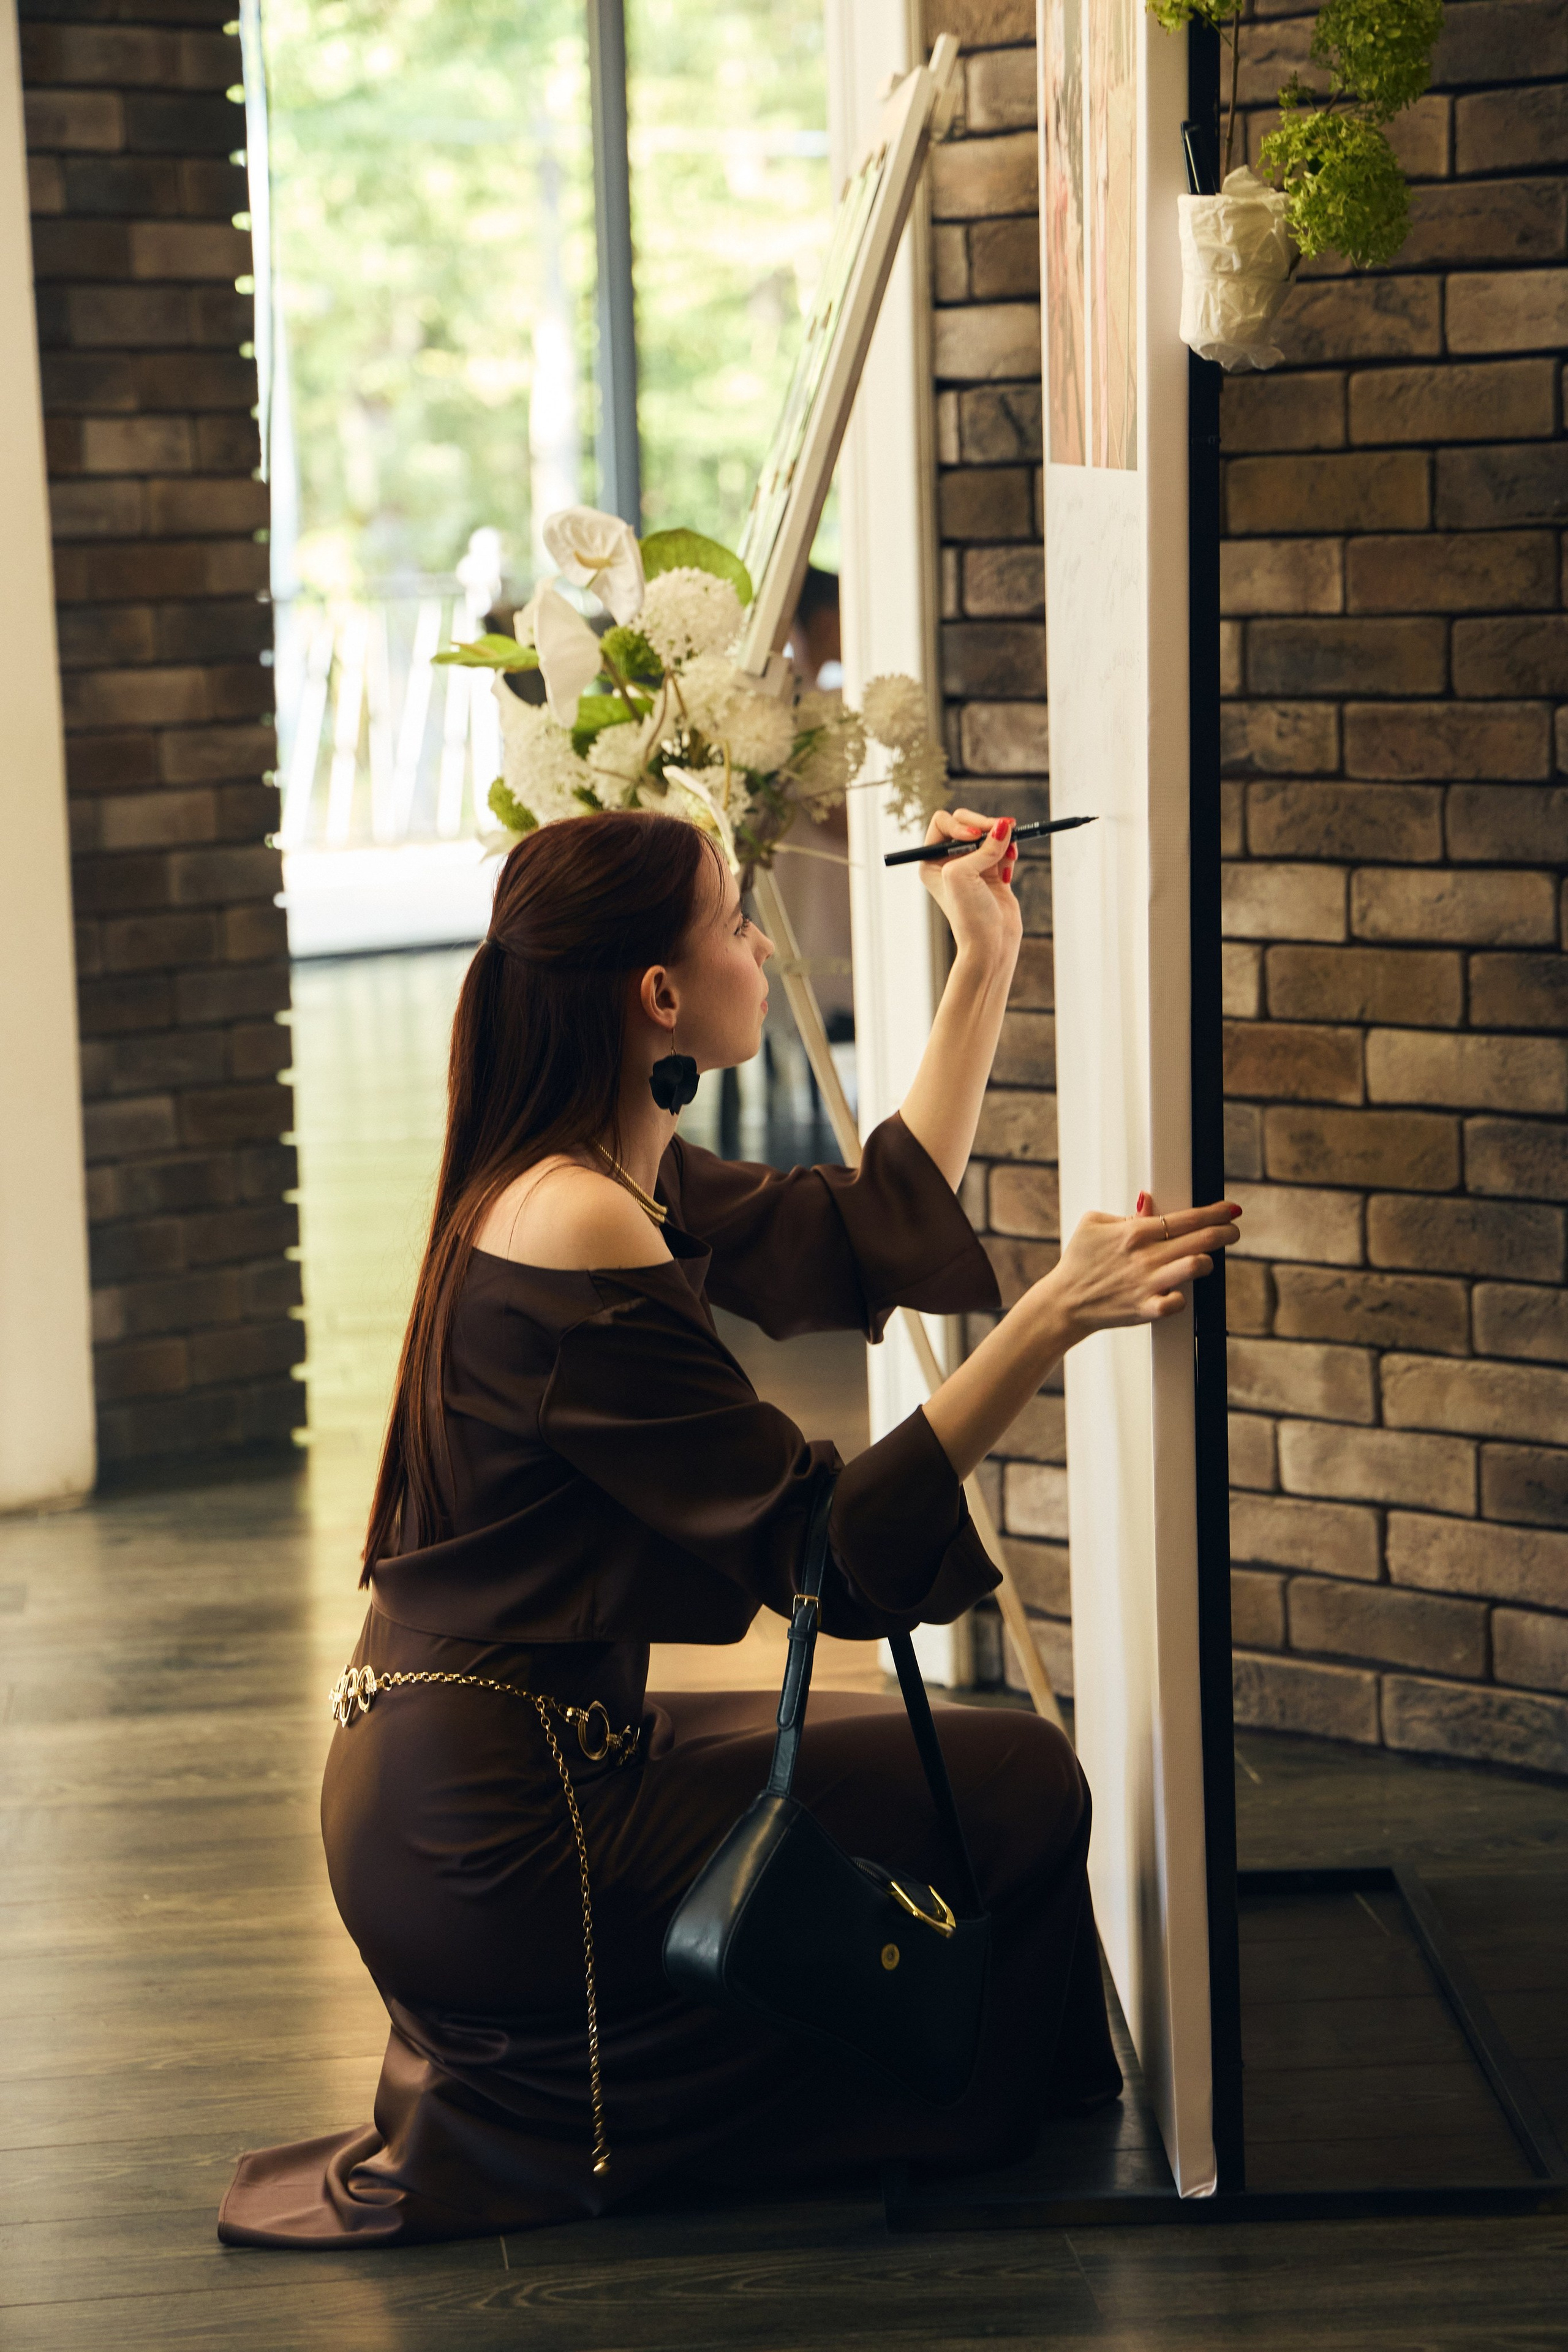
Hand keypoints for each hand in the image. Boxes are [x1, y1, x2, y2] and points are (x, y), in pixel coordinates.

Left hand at [919, 808, 1022, 974]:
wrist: (991, 944)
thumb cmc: (968, 914)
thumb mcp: (962, 875)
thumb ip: (981, 847)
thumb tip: (1004, 825)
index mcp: (931, 861)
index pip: (943, 822)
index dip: (961, 824)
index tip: (975, 837)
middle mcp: (949, 861)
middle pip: (968, 823)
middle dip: (986, 826)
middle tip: (1004, 831)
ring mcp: (973, 866)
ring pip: (989, 834)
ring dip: (1001, 840)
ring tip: (1009, 855)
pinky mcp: (993, 872)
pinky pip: (1003, 848)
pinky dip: (1009, 853)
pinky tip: (1009, 871)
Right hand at [1043, 1199, 1241, 1342]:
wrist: (1063, 1302)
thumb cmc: (1078, 1261)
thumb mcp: (1093, 1224)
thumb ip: (1126, 1214)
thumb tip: (1149, 1202)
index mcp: (1133, 1232)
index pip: (1184, 1217)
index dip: (1214, 1212)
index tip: (1230, 1210)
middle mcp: (1144, 1257)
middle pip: (1199, 1239)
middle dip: (1224, 1232)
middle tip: (1233, 1231)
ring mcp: (1146, 1284)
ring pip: (1194, 1267)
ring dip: (1208, 1261)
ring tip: (1209, 1259)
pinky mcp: (1145, 1309)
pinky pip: (1177, 1304)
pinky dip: (1184, 1298)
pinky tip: (1181, 1292)